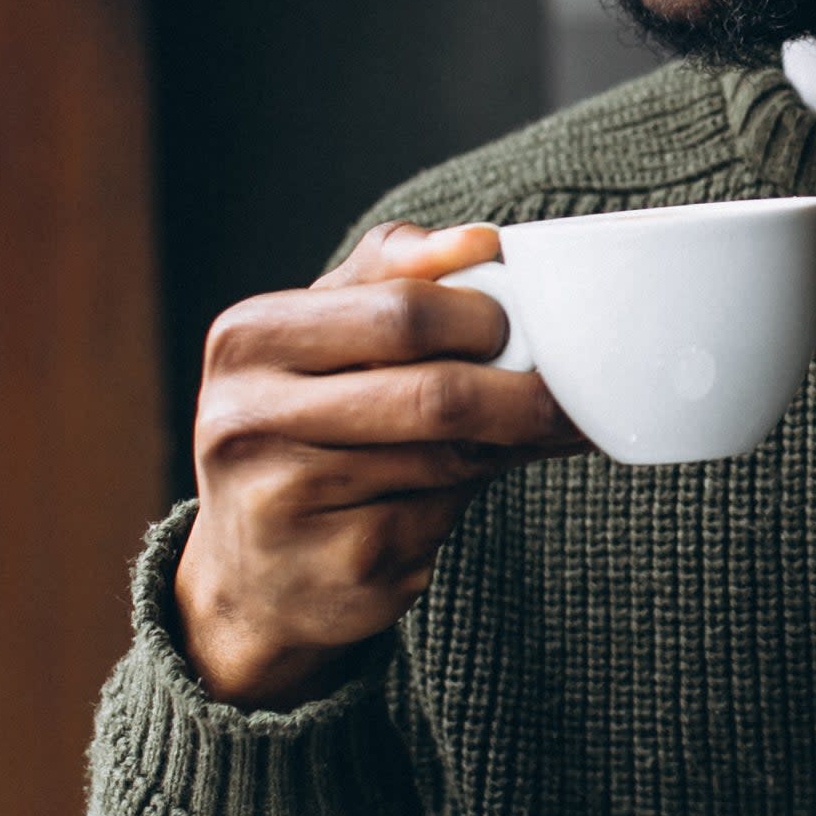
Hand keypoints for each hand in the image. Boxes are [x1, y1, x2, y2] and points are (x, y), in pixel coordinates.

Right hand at [174, 221, 581, 706]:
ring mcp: (288, 506)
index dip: (483, 319)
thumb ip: (390, 271)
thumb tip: (480, 240)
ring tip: (544, 432)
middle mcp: (249, 423)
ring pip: (451, 460)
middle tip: (567, 392)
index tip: (523, 326)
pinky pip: (443, 519)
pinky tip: (466, 491)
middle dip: (522, 393)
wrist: (254, 576)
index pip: (401, 313)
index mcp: (248, 341)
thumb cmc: (304, 426)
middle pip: (437, 394)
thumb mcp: (319, 335)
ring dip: (515, 446)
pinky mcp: (340, 570)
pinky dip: (471, 501)